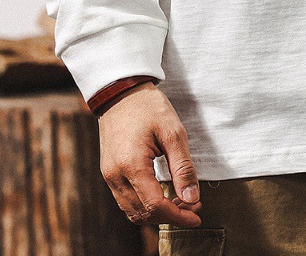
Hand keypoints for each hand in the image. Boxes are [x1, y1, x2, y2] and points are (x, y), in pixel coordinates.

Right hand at [97, 82, 202, 226]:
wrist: (121, 91)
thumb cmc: (148, 107)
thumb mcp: (173, 132)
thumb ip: (183, 167)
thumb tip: (192, 198)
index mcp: (132, 165)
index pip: (155, 206)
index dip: (178, 216)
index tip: (196, 216)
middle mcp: (115, 175)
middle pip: (143, 214)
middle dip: (170, 215)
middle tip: (192, 205)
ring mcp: (109, 175)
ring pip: (132, 211)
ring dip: (156, 213)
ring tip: (179, 201)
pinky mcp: (109, 172)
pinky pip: (125, 200)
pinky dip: (144, 204)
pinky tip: (161, 194)